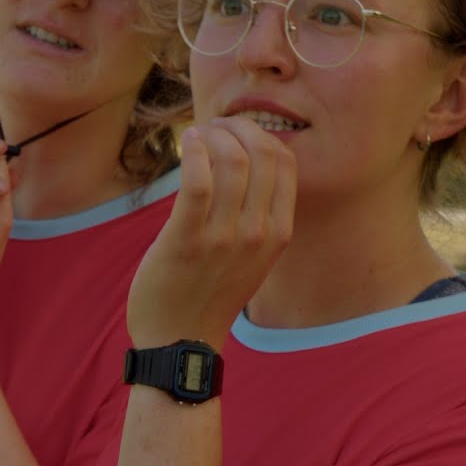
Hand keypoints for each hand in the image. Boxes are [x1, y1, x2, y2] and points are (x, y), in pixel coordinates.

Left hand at [126, 118, 295, 349]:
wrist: (180, 340)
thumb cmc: (211, 291)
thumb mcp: (252, 255)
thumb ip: (257, 215)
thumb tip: (247, 161)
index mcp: (278, 233)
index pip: (285, 162)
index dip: (260, 134)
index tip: (236, 130)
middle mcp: (258, 233)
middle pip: (261, 153)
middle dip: (236, 128)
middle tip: (214, 126)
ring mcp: (223, 238)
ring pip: (230, 160)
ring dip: (212, 135)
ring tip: (197, 135)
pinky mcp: (186, 240)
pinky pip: (197, 181)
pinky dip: (194, 151)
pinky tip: (187, 144)